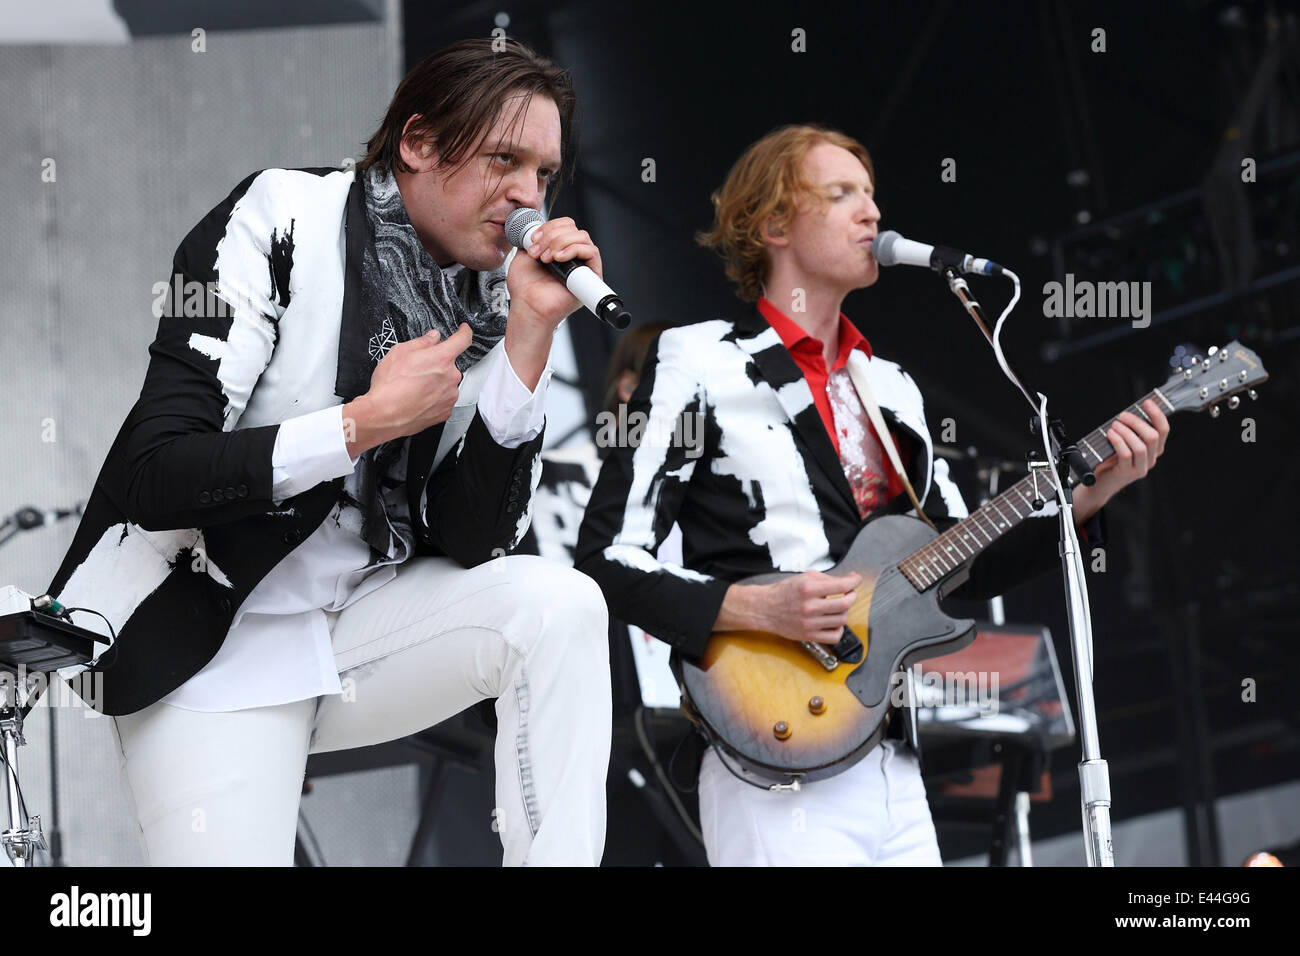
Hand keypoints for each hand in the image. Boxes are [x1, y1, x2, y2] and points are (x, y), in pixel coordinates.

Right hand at [342, 323, 472, 457]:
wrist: (383, 415)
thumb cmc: (389, 385)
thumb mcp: (400, 352)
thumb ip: (421, 342)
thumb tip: (432, 338)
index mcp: (442, 358)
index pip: (463, 339)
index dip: (464, 332)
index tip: (464, 330)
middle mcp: (451, 377)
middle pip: (449, 365)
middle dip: (436, 365)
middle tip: (417, 371)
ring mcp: (450, 395)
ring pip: (446, 383)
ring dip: (435, 383)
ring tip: (414, 387)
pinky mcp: (445, 411)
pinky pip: (443, 400)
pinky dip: (433, 398)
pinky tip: (417, 398)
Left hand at [504, 217, 602, 388]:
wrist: (528, 307)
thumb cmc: (525, 289)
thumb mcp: (524, 255)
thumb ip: (533, 238)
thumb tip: (537, 226)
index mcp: (558, 250)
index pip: (565, 225)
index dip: (550, 226)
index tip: (533, 238)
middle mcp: (572, 257)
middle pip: (573, 228)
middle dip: (552, 235)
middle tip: (537, 252)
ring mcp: (582, 266)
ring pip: (582, 237)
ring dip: (560, 242)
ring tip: (546, 258)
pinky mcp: (591, 276)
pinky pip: (591, 252)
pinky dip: (573, 250)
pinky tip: (558, 259)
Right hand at [717, 570, 862, 644]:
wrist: (765, 609)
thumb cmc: (784, 593)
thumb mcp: (804, 578)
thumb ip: (826, 579)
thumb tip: (848, 580)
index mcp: (808, 589)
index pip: (841, 586)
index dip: (854, 582)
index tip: (856, 580)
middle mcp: (809, 607)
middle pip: (844, 604)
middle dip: (852, 596)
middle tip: (850, 593)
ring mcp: (809, 623)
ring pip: (842, 619)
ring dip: (844, 612)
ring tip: (837, 607)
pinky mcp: (809, 635)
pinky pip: (834, 636)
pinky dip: (839, 629)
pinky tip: (833, 622)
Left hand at [1072, 398, 1169, 521]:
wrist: (1099, 484)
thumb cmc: (1111, 460)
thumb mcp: (1124, 443)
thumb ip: (1131, 431)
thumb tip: (1129, 413)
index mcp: (1153, 450)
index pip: (1163, 430)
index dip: (1157, 415)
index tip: (1147, 403)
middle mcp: (1150, 459)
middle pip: (1153, 437)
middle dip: (1137, 422)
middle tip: (1122, 416)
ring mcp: (1140, 468)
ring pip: (1141, 446)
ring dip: (1126, 432)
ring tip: (1114, 425)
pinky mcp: (1126, 473)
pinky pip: (1126, 455)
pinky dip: (1118, 441)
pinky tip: (1110, 434)